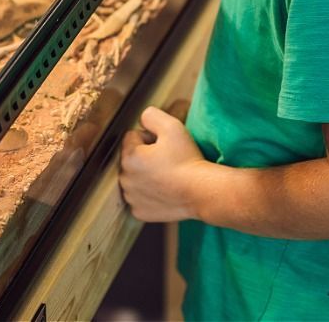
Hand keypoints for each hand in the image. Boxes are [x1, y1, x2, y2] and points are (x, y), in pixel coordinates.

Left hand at [118, 105, 206, 221]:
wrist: (202, 192)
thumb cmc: (188, 160)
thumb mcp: (172, 126)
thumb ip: (151, 115)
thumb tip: (143, 118)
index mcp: (129, 157)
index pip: (132, 137)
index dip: (150, 137)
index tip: (165, 146)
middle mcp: (125, 179)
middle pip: (131, 159)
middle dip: (145, 157)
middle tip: (167, 161)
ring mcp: (131, 198)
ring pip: (135, 179)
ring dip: (146, 176)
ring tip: (167, 177)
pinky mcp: (140, 212)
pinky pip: (140, 198)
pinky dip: (150, 195)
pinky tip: (165, 192)